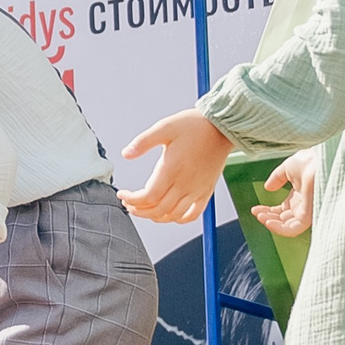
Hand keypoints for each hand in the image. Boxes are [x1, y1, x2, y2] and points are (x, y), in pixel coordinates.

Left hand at [118, 110, 233, 223]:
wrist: (221, 127)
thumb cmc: (195, 125)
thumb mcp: (165, 127)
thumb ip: (143, 142)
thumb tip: (126, 153)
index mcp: (172, 169)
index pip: (148, 197)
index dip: (132, 200)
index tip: (123, 195)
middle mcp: (185, 184)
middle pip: (158, 210)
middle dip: (139, 210)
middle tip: (129, 203)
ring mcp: (197, 190)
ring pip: (173, 215)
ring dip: (156, 216)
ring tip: (145, 209)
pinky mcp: (206, 191)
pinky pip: (193, 214)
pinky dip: (179, 219)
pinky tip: (169, 214)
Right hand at [250, 149, 318, 237]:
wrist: (321, 162)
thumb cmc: (311, 161)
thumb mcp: (288, 167)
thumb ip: (276, 178)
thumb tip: (267, 187)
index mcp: (299, 195)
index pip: (281, 210)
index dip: (267, 211)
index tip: (255, 208)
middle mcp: (303, 205)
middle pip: (282, 219)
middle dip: (266, 217)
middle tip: (255, 212)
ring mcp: (306, 212)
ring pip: (286, 226)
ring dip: (270, 223)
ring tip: (259, 216)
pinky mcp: (308, 217)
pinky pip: (292, 229)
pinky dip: (278, 228)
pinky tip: (267, 221)